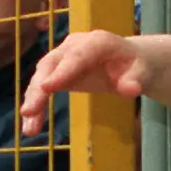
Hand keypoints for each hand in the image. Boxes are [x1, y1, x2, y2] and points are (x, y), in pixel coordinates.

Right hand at [22, 29, 146, 135]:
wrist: (127, 62)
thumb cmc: (135, 67)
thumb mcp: (142, 72)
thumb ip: (135, 81)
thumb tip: (131, 90)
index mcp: (97, 42)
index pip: (77, 56)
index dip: (62, 72)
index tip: (47, 88)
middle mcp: (74, 46)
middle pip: (51, 65)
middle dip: (39, 88)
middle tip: (28, 111)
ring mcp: (62, 57)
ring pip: (42, 76)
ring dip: (33, 101)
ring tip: (29, 129)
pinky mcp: (56, 72)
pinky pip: (42, 87)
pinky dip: (36, 105)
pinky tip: (31, 126)